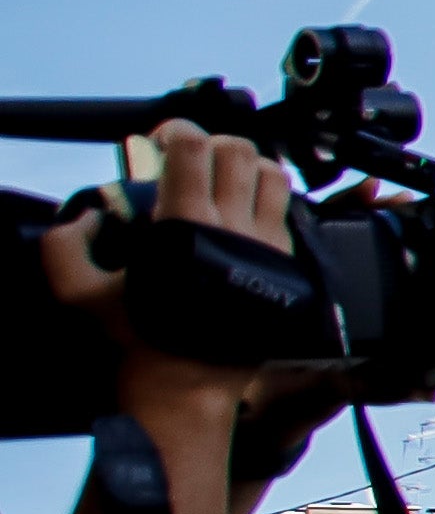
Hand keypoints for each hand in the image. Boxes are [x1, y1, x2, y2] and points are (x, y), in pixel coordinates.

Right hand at [55, 124, 310, 427]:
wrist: (191, 383)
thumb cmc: (140, 337)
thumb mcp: (80, 293)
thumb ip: (65, 247)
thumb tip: (88, 216)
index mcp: (186, 224)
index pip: (195, 148)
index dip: (177, 131)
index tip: (163, 141)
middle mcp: (235, 228)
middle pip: (239, 151)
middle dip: (213, 144)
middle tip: (193, 160)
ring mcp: (268, 244)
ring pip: (274, 174)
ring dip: (248, 166)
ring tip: (224, 180)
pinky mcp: (289, 264)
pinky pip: (289, 210)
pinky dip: (269, 197)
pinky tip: (246, 211)